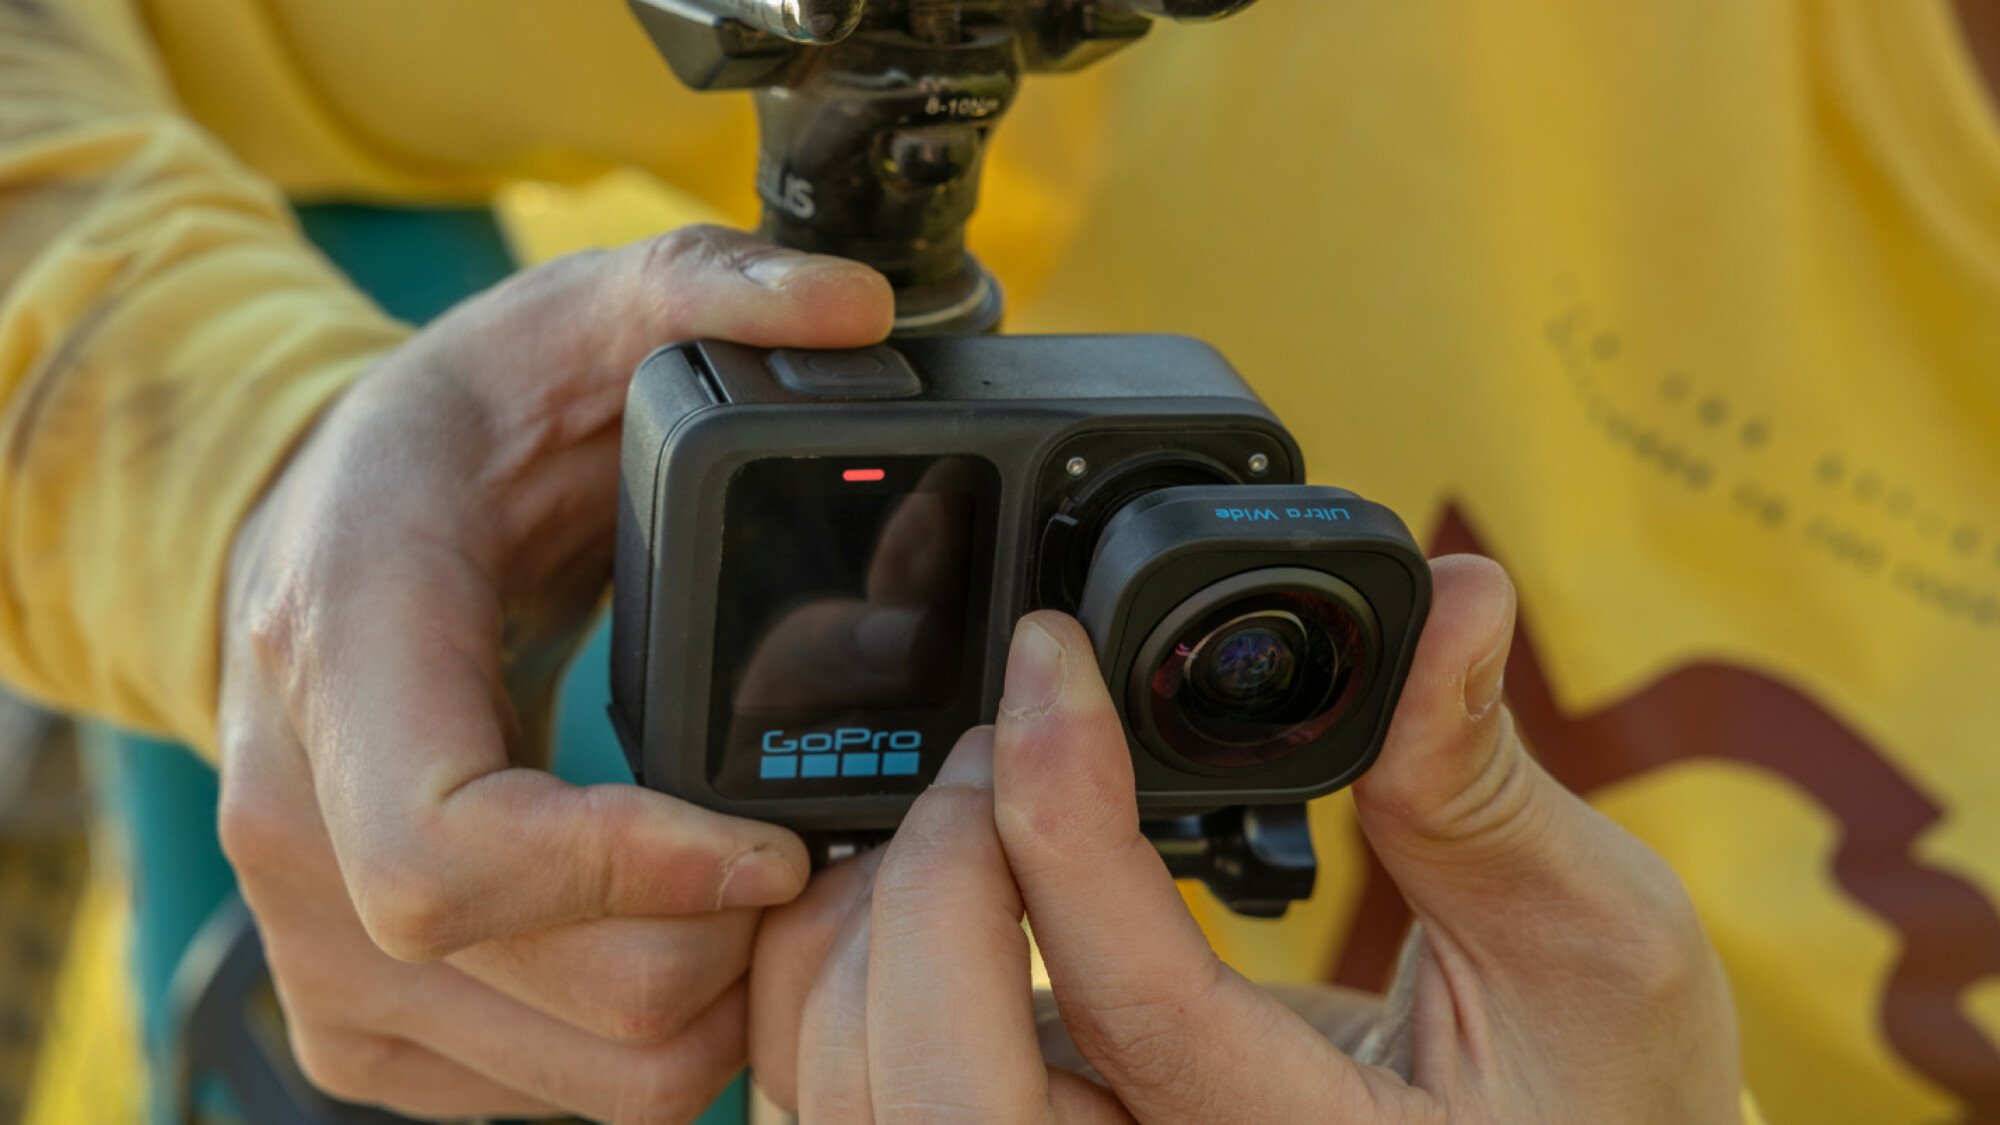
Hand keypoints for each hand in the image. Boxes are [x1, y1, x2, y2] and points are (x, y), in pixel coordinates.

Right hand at [216, 226, 894, 1119]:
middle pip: (557, 991)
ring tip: (766, 888)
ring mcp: (319, 942)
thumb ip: (710, 290)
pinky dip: (647, 1039)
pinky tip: (683, 931)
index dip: (635, 873)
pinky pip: (543, 1098)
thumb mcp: (572, 322)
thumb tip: (858, 309)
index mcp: (343, 652)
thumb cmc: (456, 444)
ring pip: (576, 1075)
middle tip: (814, 847)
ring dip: (713, 1001)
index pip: (450, 852)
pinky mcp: (357, 1018)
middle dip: (731, 939)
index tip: (775, 839)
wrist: (319, 538)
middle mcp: (298, 824)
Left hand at [753, 556, 1741, 1121]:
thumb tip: (1451, 603)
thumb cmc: (1593, 1090)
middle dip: (942, 872)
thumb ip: (1489, 790)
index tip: (1051, 660)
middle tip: (1007, 729)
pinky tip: (958, 849)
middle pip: (947, 1082)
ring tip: (980, 776)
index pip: (1134, 1006)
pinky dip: (873, 950)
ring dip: (883, 912)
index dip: (1064, 818)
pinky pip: (887, 1071)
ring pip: (877, 1087)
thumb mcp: (1595, 945)